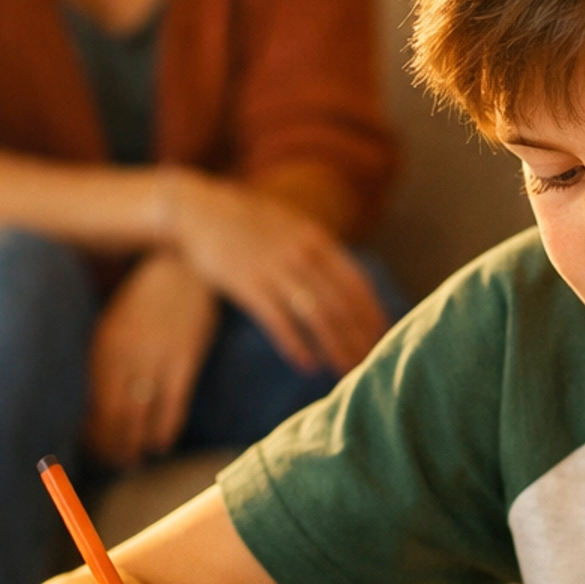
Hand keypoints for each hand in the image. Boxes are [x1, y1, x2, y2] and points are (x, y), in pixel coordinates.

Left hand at [87, 248, 216, 468]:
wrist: (182, 263)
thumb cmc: (145, 298)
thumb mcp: (115, 323)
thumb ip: (104, 358)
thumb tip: (92, 402)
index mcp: (102, 346)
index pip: (88, 402)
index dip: (87, 433)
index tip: (87, 451)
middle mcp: (125, 355)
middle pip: (112, 416)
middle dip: (110, 447)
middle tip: (112, 465)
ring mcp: (157, 357)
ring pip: (141, 415)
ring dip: (135, 445)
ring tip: (133, 461)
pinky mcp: (186, 359)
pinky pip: (173, 405)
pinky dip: (165, 430)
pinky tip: (160, 445)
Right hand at [168, 172, 386, 374]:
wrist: (199, 210)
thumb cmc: (248, 223)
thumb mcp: (292, 226)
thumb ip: (319, 252)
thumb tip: (348, 282)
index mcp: (317, 240)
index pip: (357, 283)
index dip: (373, 313)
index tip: (385, 337)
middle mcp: (302, 254)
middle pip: (342, 305)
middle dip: (360, 338)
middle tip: (373, 366)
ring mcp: (276, 270)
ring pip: (318, 317)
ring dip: (336, 348)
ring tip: (347, 373)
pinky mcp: (248, 285)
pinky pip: (279, 322)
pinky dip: (297, 346)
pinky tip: (308, 366)